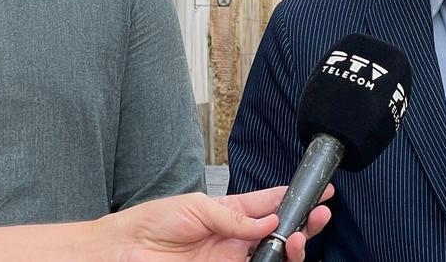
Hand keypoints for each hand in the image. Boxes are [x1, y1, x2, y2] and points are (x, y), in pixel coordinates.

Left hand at [101, 185, 332, 261]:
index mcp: (230, 211)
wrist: (126, 250)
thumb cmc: (153, 222)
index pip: (269, 203)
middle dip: (303, 223)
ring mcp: (231, 258)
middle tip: (320, 215)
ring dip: (292, 245)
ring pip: (273, 254)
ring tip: (300, 237)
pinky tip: (278, 252)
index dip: (294, 197)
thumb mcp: (196, 207)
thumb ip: (234, 215)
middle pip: (279, 231)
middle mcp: (235, 236)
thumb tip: (267, 221)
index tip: (318, 191)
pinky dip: (272, 261)